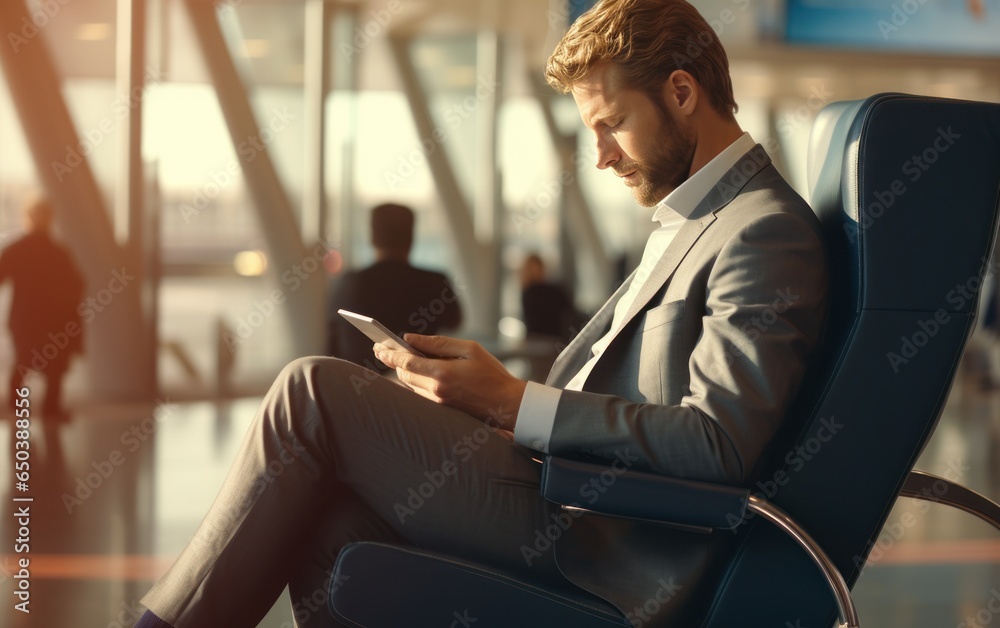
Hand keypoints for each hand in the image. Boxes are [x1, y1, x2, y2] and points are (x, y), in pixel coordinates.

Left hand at [373, 335, 525, 428]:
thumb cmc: (492, 373)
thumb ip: (438, 343)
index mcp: (442, 373)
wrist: (507, 404)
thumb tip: (410, 339)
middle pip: (404, 375)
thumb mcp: (469, 349)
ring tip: (396, 356)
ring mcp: (437, 403)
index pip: (406, 363)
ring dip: (403, 371)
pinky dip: (415, 381)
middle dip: (392, 361)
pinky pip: (420, 393)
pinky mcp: (441, 410)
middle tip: (381, 348)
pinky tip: (414, 371)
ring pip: (410, 385)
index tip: (377, 345)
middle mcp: (436, 391)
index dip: (389, 354)